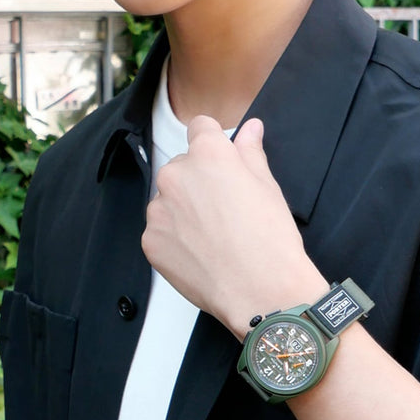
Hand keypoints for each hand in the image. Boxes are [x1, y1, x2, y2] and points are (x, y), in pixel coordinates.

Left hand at [141, 115, 325, 338]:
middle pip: (182, 166)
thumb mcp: (267, 186)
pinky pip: (160, 230)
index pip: (200, 128)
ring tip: (213, 236)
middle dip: (198, 181)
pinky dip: (175, 239)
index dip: (214, 144)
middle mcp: (176, 175)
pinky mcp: (150, 240)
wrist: (260, 291)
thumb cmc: (270, 238)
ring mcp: (158, 209)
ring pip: (169, 199)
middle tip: (225, 209)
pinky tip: (200, 253)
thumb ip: (250, 151)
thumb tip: (251, 128)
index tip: (222, 162)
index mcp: (207, 155)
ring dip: (184, 210)